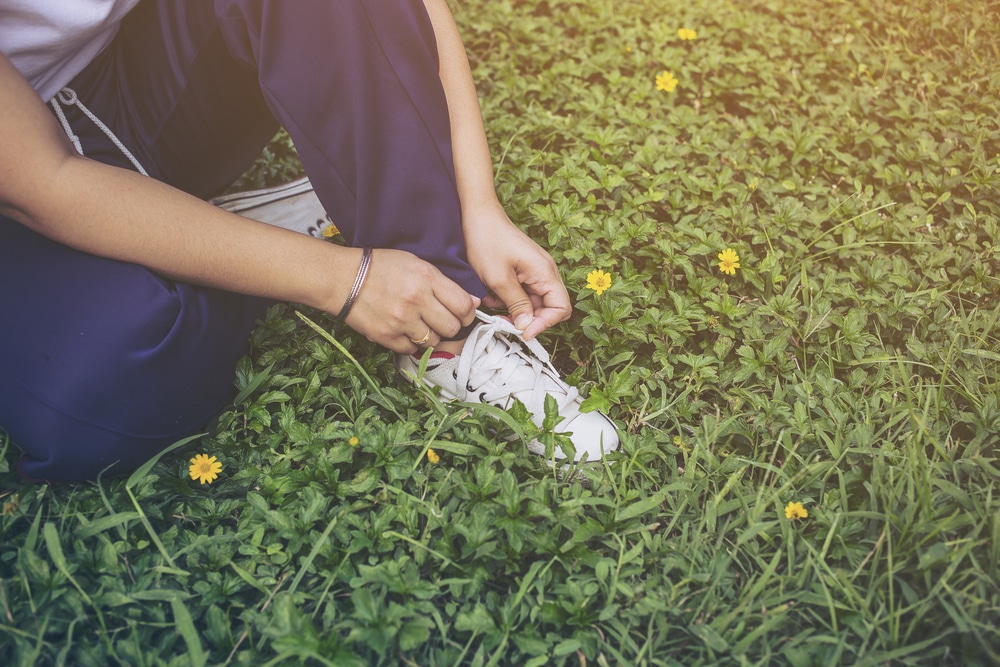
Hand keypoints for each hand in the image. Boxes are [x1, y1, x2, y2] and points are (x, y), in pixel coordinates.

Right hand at [341, 248, 477, 353]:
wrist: (342, 278)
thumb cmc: (380, 267)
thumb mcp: (416, 264)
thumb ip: (445, 283)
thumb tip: (473, 302)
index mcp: (426, 278)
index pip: (463, 306)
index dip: (467, 313)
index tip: (462, 314)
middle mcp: (416, 300)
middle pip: (452, 328)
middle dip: (451, 326)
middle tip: (442, 320)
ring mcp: (401, 321)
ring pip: (433, 341)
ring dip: (430, 335)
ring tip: (419, 323)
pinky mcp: (386, 336)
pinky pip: (411, 350)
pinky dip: (410, 343)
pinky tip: (403, 330)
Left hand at [464, 203, 571, 339]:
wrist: (477, 215)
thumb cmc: (487, 240)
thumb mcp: (498, 278)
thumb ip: (516, 304)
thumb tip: (527, 326)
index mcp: (545, 272)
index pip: (561, 308)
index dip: (544, 324)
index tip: (523, 331)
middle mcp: (544, 272)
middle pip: (548, 308)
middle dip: (527, 319)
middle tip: (505, 324)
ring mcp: (534, 271)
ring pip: (533, 302)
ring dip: (514, 310)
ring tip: (494, 307)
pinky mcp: (523, 271)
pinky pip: (522, 293)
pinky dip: (507, 299)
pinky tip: (491, 295)